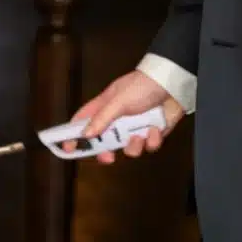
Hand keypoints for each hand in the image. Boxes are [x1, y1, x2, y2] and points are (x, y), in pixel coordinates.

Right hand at [66, 70, 183, 164]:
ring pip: (128, 148)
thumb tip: (85, 134)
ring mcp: (136, 127)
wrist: (174, 84)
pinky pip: (148, 146)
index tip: (68, 147)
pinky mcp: (152, 133)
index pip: (84, 121)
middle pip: (105, 141)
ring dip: (134, 146)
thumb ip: (102, 118)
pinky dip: (152, 140)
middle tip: (108, 157)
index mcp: (105, 106)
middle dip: (106, 151)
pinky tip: (156, 129)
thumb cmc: (143, 85)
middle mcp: (119, 119)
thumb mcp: (119, 100)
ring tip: (139, 136)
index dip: (74, 134)